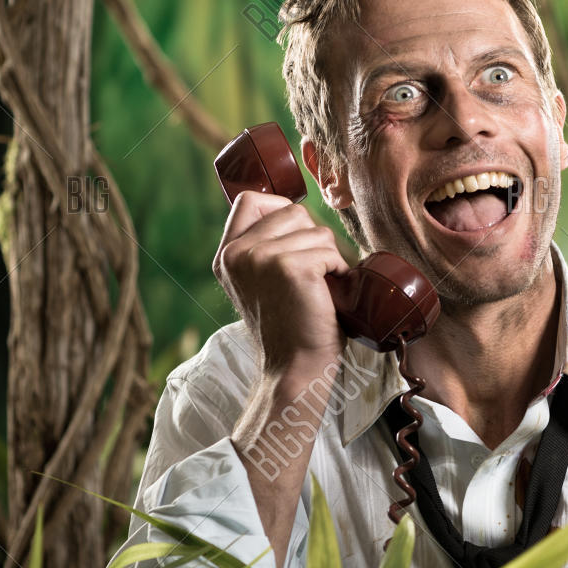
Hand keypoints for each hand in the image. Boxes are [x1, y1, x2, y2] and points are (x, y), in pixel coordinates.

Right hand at [213, 191, 351, 376]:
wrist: (294, 368)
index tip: (297, 237)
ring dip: (330, 257)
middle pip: (294, 211)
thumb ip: (264, 249)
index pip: (251, 199)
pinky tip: (330, 294)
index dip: (282, 208)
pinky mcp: (290, 268)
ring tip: (321, 288)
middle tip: (314, 275)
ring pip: (317, 230)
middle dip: (314, 239)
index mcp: (227, 254)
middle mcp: (238, 253)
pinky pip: (330, 250)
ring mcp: (261, 258)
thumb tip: (297, 210)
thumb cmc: (290, 327)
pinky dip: (339, 270)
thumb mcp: (260, 282)